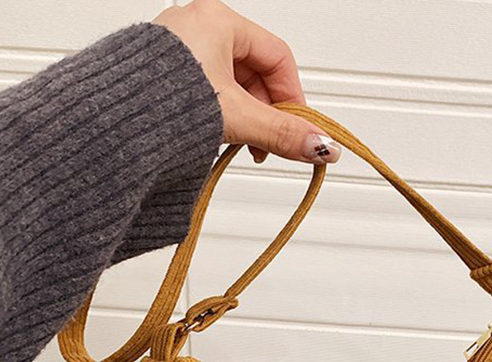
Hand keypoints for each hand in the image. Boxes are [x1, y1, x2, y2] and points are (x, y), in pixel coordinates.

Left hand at [153, 0, 339, 164]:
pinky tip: (218, 136)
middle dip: (266, 114)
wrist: (107, 121)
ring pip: (232, 84)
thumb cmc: (158, 101)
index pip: (278, 56)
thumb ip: (282, 134)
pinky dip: (221, 115)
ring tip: (240, 145)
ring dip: (245, 119)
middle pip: (255, 72)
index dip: (293, 96)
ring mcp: (179, 50)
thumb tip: (321, 147)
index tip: (298, 128)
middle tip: (268, 145)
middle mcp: (198, 27)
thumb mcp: (237, 117)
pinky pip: (208, 90)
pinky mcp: (165, 73)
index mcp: (219, 21)